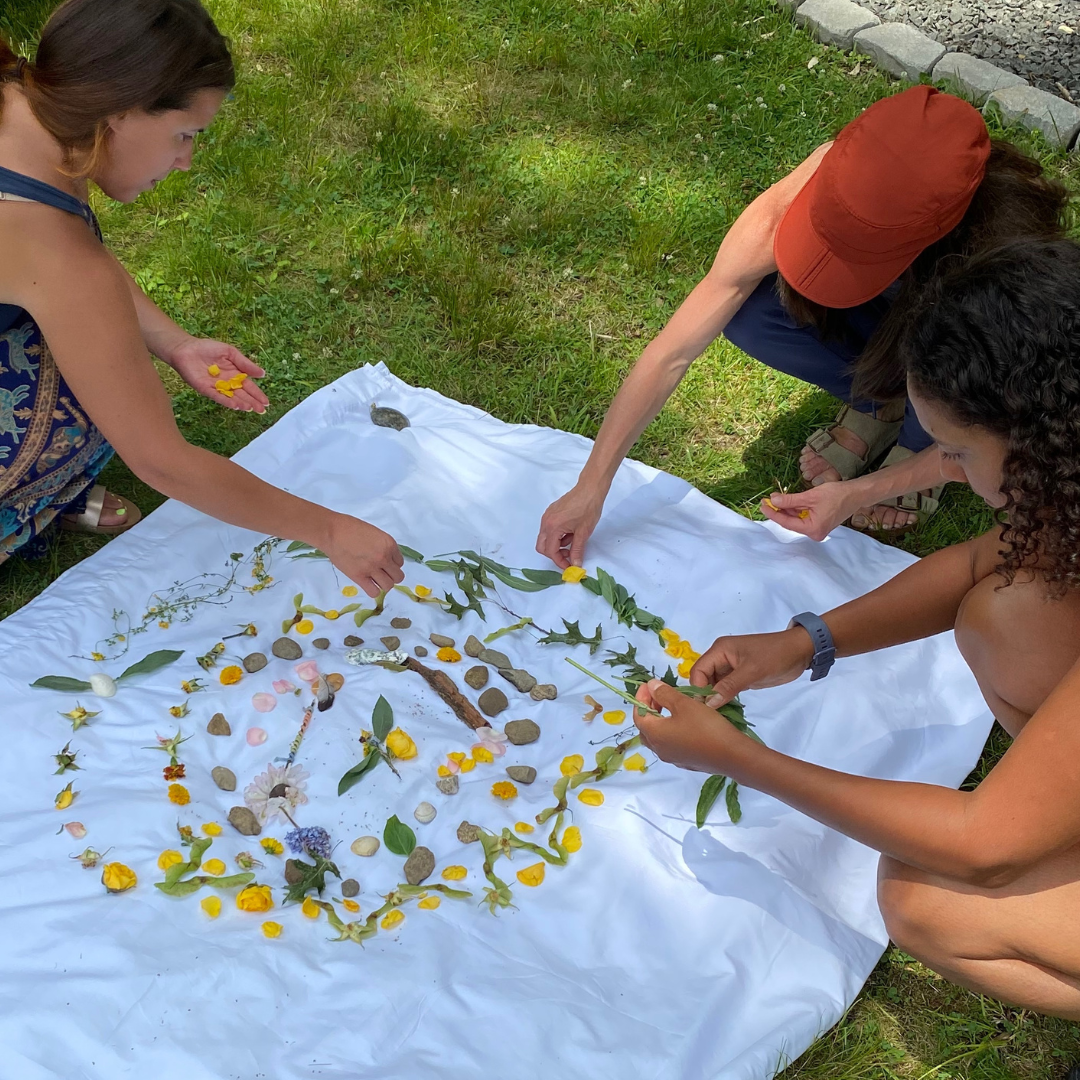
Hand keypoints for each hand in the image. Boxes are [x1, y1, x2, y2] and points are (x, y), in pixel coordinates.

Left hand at [167, 338, 268, 412]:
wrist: (186, 348)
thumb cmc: (208, 348)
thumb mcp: (231, 353)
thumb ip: (245, 364)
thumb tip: (262, 374)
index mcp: (235, 374)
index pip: (249, 387)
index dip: (257, 394)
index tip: (266, 402)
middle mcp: (227, 384)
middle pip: (242, 395)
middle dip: (252, 402)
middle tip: (261, 410)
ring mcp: (217, 388)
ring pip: (231, 398)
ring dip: (241, 404)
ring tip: (250, 408)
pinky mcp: (205, 389)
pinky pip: (218, 397)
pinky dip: (226, 401)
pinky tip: (235, 406)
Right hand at [321, 515, 404, 597]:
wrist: (332, 532)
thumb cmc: (350, 527)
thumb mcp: (375, 533)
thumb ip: (383, 546)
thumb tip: (385, 558)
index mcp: (389, 544)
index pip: (400, 562)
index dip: (393, 564)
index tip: (385, 563)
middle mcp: (384, 558)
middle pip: (398, 577)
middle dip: (392, 576)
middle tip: (382, 573)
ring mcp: (372, 568)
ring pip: (388, 586)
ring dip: (384, 584)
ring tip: (375, 579)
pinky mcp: (359, 577)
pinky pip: (374, 592)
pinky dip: (373, 591)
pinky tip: (368, 585)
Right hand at [535, 483, 604, 568]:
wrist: (590, 489)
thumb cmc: (588, 508)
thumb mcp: (584, 532)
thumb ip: (577, 550)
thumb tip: (575, 564)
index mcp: (553, 527)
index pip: (551, 551)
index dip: (560, 561)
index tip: (569, 566)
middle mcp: (546, 522)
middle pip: (542, 546)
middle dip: (554, 554)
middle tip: (568, 556)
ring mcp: (547, 516)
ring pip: (546, 538)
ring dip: (557, 545)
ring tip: (573, 541)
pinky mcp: (551, 512)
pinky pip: (549, 529)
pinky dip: (557, 536)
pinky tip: (570, 532)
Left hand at [633, 679, 744, 773]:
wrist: (731, 755)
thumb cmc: (705, 727)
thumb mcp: (684, 704)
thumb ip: (664, 694)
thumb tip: (651, 686)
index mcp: (654, 734)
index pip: (638, 715)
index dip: (641, 698)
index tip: (649, 685)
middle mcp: (659, 749)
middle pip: (645, 727)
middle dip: (648, 709)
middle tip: (658, 694)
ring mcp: (672, 757)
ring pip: (658, 737)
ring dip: (659, 720)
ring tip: (671, 706)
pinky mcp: (685, 761)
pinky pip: (670, 744)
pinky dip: (670, 731)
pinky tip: (684, 723)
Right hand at [688, 628, 813, 706]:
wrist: (800, 652)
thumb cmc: (775, 656)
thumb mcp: (752, 671)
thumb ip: (729, 686)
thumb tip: (709, 703)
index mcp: (720, 650)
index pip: (698, 671)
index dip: (698, 689)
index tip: (704, 709)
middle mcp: (721, 658)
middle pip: (704, 679)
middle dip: (706, 696)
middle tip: (711, 716)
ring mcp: (730, 668)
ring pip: (714, 685)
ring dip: (715, 699)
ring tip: (718, 716)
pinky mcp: (739, 677)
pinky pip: (725, 689)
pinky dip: (725, 699)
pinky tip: (727, 711)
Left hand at [759, 484, 862, 540]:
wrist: (856, 494)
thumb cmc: (837, 495)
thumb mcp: (810, 496)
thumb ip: (790, 500)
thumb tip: (773, 500)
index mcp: (813, 529)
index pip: (787, 522)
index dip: (773, 513)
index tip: (763, 505)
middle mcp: (815, 533)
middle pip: (791, 522)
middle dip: (778, 511)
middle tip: (766, 500)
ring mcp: (817, 530)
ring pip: (796, 520)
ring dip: (786, 509)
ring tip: (775, 498)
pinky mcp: (819, 524)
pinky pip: (803, 518)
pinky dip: (795, 510)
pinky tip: (787, 502)